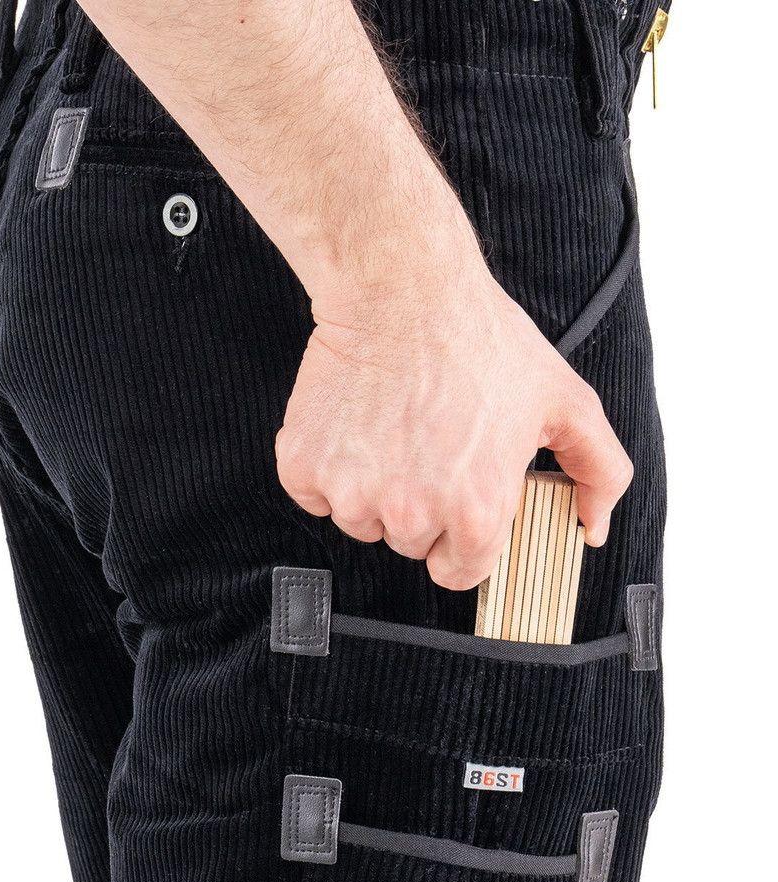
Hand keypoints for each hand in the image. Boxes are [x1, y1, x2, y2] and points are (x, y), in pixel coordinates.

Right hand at [274, 255, 633, 591]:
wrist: (402, 288)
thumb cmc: (481, 339)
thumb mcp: (566, 403)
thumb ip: (599, 472)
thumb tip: (593, 526)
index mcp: (475, 512)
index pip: (459, 571)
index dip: (462, 537)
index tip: (456, 503)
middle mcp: (411, 513)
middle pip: (409, 544)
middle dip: (419, 507)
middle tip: (429, 445)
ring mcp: (352, 493)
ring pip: (360, 521)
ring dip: (372, 488)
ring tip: (393, 428)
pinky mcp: (305, 467)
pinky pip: (313, 494)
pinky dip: (327, 468)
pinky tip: (355, 425)